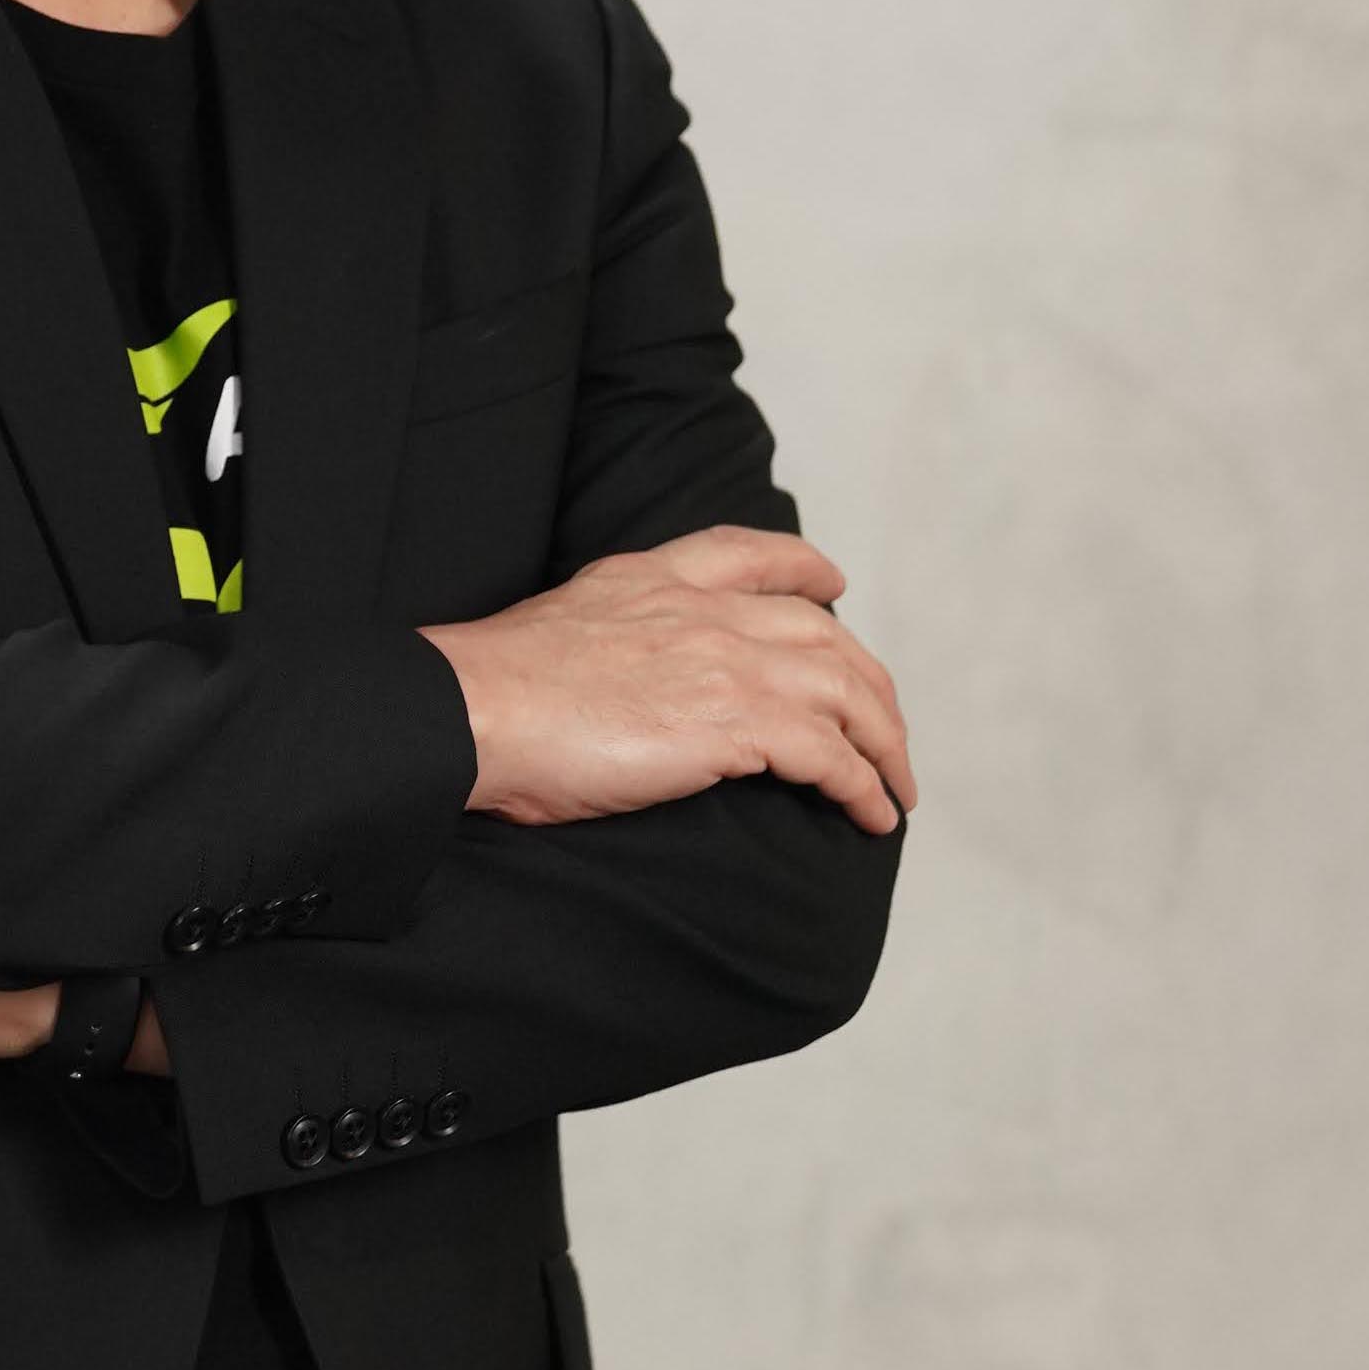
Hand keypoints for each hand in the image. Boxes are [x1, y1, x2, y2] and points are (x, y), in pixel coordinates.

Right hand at [416, 525, 914, 834]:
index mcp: (650, 578)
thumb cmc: (492, 692)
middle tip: (886, 728)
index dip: (803, 569)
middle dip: (868, 684)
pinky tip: (872, 815)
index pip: (747, 554)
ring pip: (845, 692)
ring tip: (896, 789)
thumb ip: (609, 636)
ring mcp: (724, 661)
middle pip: (821, 632)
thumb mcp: (561, 627)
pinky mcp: (735, 722)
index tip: (833, 588)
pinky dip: (863, 788)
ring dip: (884, 744)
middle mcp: (699, 609)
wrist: (473, 709)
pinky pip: (830, 756)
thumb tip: (617, 680)